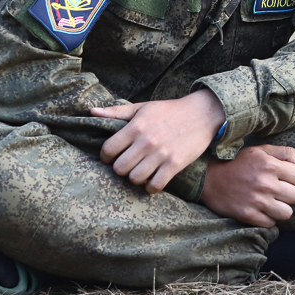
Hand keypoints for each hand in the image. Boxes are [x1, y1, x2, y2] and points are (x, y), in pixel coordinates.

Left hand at [94, 89, 222, 193]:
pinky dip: (151, 186)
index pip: (108, 149)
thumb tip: (92, 112)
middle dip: (121, 168)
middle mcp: (146, 141)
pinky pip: (155, 185)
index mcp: (136, 126)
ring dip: (135, 178)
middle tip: (128, 164)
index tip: (112, 156)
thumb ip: (117, 111)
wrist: (202, 113)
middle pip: (119, 168)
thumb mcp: (143, 107)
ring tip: (140, 172)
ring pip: (135, 179)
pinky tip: (153, 179)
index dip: (106, 156)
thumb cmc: (170, 111)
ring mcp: (161, 154)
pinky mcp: (175, 164)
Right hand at [199, 144, 294, 227]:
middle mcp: (265, 183)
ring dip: (281, 208)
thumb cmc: (238, 163)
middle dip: (289, 194)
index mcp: (270, 165)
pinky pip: (271, 223)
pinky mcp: (248, 215)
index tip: (284, 178)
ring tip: (271, 202)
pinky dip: (268, 218)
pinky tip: (260, 210)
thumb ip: (286, 154)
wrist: (208, 178)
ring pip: (287, 213)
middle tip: (277, 191)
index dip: (294, 178)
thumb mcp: (261, 151)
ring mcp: (257, 201)